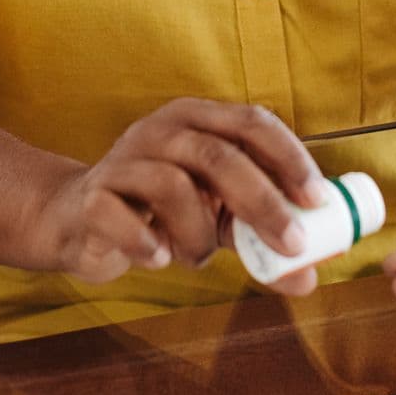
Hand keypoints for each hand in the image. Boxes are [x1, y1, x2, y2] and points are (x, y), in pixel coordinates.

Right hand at [39, 98, 326, 294]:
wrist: (78, 219)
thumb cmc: (159, 212)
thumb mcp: (214, 217)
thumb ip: (257, 238)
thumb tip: (309, 274)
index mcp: (198, 120)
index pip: (251, 122)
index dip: (288, 158)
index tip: (317, 200)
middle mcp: (161, 130)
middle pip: (217, 155)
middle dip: (262, 203)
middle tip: (291, 245)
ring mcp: (122, 160)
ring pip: (172, 186)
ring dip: (198, 236)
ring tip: (197, 257)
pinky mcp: (92, 196)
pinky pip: (119, 215)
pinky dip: (147, 243)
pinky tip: (159, 257)